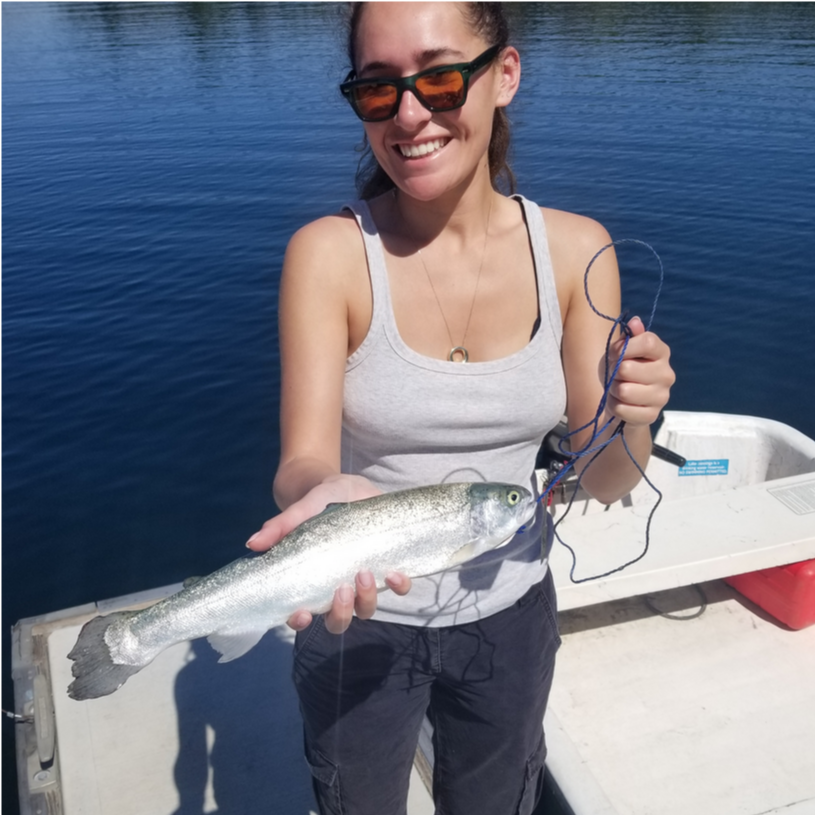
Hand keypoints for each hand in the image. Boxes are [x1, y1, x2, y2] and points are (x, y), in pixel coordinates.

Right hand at [245, 474, 411, 633]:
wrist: (348, 488)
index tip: (301, 613)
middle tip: (342, 588)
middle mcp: (337, 588)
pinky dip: (399, 585)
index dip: (300, 621)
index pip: (302, 614)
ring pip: (366, 609)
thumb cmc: (320, 504)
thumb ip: (281, 525)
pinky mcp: (387, 568)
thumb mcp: (302, 509)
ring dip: (367, 599)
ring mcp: (363, 582)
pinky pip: (397, 588)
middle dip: (341, 612)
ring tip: (365, 574)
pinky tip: (396, 572)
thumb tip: (253, 542)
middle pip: (338, 620)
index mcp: (313, 581)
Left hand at [603, 316, 674, 426]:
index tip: (613, 353)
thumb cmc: (621, 371)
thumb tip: (635, 321)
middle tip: (617, 376)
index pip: (647, 342)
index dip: (623, 348)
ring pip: (623, 391)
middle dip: (614, 373)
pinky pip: (622, 409)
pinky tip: (621, 404)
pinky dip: (614, 407)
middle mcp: (667, 374)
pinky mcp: (652, 415)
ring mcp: (662, 396)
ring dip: (613, 391)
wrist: (622, 401)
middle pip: (627, 368)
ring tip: (618, 389)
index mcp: (661, 353)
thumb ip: (628, 338)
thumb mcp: (620, 351)